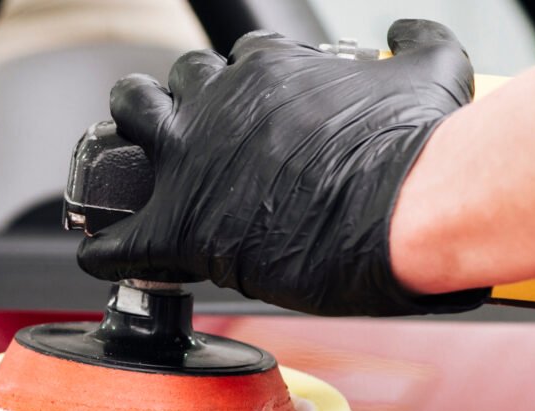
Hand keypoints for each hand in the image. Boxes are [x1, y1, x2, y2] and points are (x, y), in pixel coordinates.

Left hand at [77, 20, 488, 315]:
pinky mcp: (180, 223)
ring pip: (132, 120)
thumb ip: (416, 44)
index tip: (254, 111)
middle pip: (179, 80)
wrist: (402, 209)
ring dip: (128, 137)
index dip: (244, 85)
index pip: (240, 61)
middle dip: (182, 98)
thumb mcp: (432, 73)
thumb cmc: (414, 150)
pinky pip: (117, 237)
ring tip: (133, 164)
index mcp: (272, 72)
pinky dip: (106, 246)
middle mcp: (222, 102)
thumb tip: (407, 32)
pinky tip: (102, 254)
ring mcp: (193, 158)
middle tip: (195, 132)